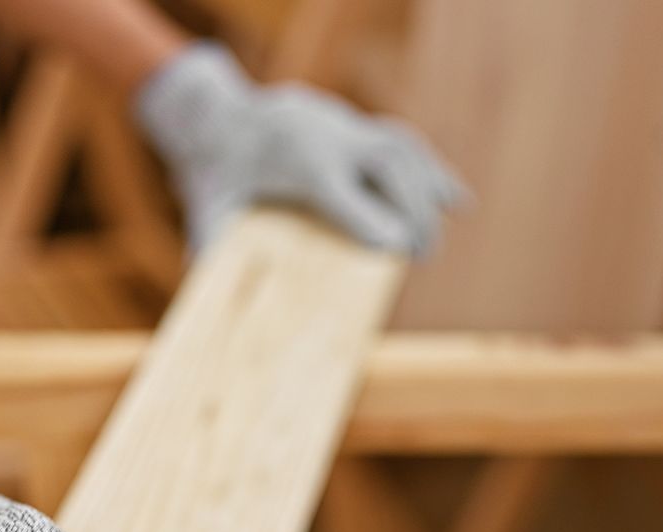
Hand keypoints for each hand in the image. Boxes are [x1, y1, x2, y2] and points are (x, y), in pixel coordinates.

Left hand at [136, 42, 465, 252]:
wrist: (222, 116)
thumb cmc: (216, 171)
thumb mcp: (205, 204)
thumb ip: (208, 238)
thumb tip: (209, 283)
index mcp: (289, 154)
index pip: (333, 185)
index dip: (365, 215)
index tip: (394, 249)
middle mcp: (324, 134)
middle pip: (381, 162)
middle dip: (410, 204)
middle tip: (424, 253)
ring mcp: (345, 125)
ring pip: (400, 147)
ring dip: (430, 185)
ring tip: (445, 227)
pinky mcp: (357, 126)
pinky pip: (403, 144)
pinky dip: (431, 171)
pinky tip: (457, 200)